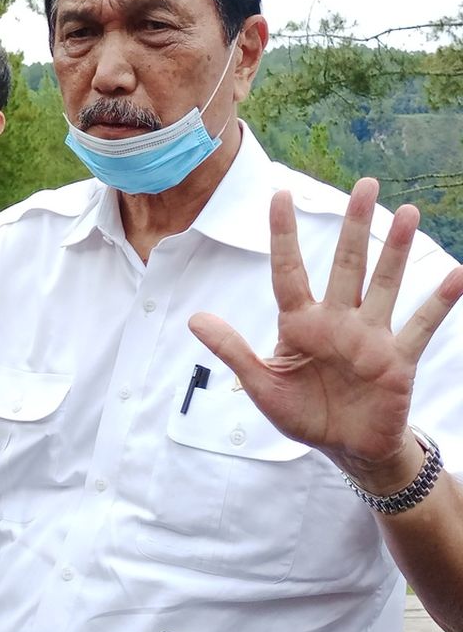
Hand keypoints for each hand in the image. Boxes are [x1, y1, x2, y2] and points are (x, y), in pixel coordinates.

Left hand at [190, 178, 462, 492]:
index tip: (279, 195)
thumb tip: (194, 318)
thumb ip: (233, 350)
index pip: (288, 271)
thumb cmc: (303, 413)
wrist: (345, 448)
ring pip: (384, 284)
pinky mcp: (397, 360)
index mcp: (299, 324)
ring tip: (407, 211)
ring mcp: (370, 337)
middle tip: (364, 184)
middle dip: (353, 226)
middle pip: (345, 265)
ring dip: (396, 250)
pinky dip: (438, 302)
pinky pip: (419, 326)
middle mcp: (336, 321)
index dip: (283, 235)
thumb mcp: (261, 384)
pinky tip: (457, 275)